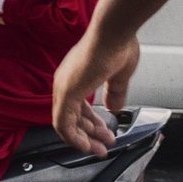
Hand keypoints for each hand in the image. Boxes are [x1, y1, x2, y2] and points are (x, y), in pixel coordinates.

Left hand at [52, 28, 138, 155]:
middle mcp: (66, 82)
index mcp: (75, 76)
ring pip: (66, 125)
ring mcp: (64, 88)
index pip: (78, 107)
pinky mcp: (67, 93)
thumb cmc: (118, 43)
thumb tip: (115, 108)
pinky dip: (75, 138)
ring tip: (99, 150)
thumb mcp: (118, 75)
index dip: (91, 123)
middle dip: (89, 134)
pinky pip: (63, 124)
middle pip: (72, 118)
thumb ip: (114, 93)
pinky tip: (87, 146)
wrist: (115, 31)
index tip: (104, 133)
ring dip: (83, 140)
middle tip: (103, 145)